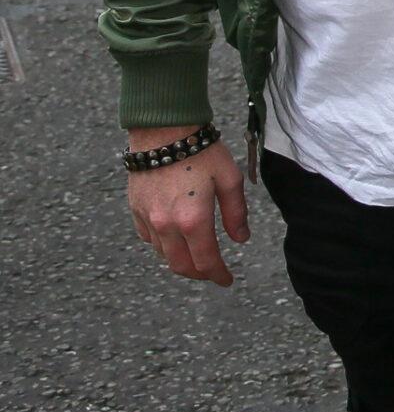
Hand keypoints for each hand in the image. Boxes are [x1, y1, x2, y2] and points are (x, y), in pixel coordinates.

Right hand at [126, 130, 249, 285]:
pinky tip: (174, 239)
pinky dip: (162, 245)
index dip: (217, 275)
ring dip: (180, 260)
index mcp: (193, 220)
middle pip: (181, 266)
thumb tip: (240, 240)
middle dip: (199, 274)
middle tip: (212, 273)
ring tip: (196, 256)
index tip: (227, 280)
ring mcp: (147, 219)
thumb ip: (236, 213)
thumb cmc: (202, 152)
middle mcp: (166, 225)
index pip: (206, 261)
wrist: (163, 131)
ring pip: (163, 254)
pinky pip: (148, 238)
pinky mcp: (135, 210)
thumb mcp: (230, 179)